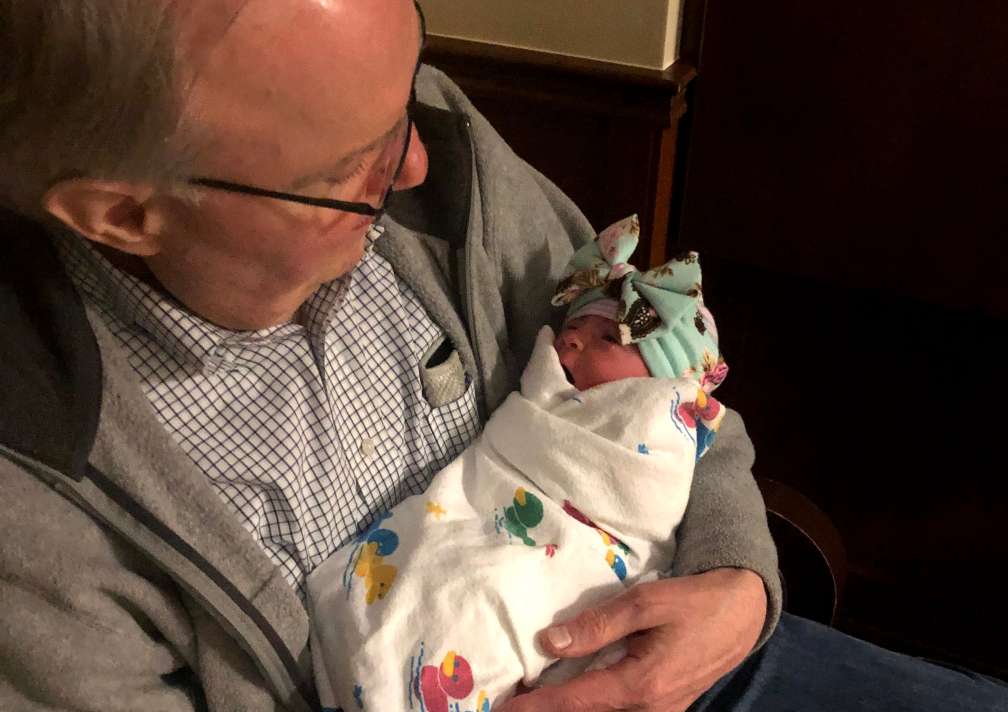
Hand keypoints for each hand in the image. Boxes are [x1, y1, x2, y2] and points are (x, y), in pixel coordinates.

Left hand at [498, 568, 765, 711]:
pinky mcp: (665, 706)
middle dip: (550, 709)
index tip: (505, 708)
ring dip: (571, 707)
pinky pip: (620, 710)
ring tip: (537, 696)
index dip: (537, 706)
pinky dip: (593, 704)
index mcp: (640, 685)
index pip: (575, 701)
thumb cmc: (694, 601)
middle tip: (515, 700)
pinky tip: (573, 692)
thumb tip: (549, 643)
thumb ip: (596, 625)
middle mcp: (649, 709)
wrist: (744, 612)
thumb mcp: (645, 603)